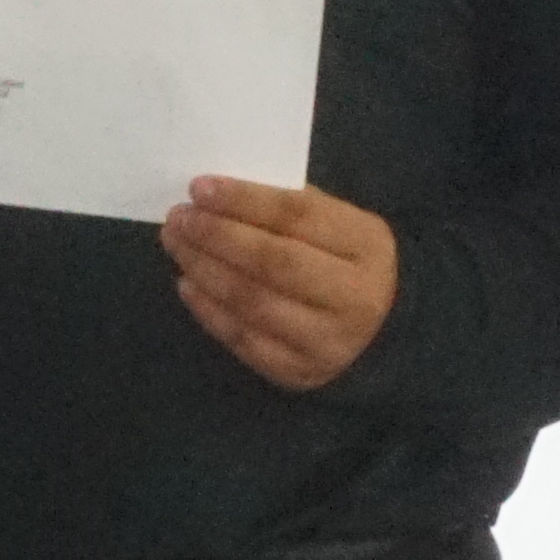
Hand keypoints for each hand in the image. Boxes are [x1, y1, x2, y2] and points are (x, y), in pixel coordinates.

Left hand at [164, 177, 398, 388]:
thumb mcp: (339, 224)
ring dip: (204, 269)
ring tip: (176, 243)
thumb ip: (291, 206)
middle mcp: (353, 297)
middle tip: (179, 217)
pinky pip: (244, 340)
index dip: (244, 200)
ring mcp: (326, 341)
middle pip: (272, 261)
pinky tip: (188, 283)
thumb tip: (219, 195)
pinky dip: (208, 310)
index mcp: (366, 245)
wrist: (383, 331)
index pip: (297, 216)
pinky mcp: (299, 372)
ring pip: (252, 301)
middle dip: (217, 235)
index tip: (199, 188)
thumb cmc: (347, 262)